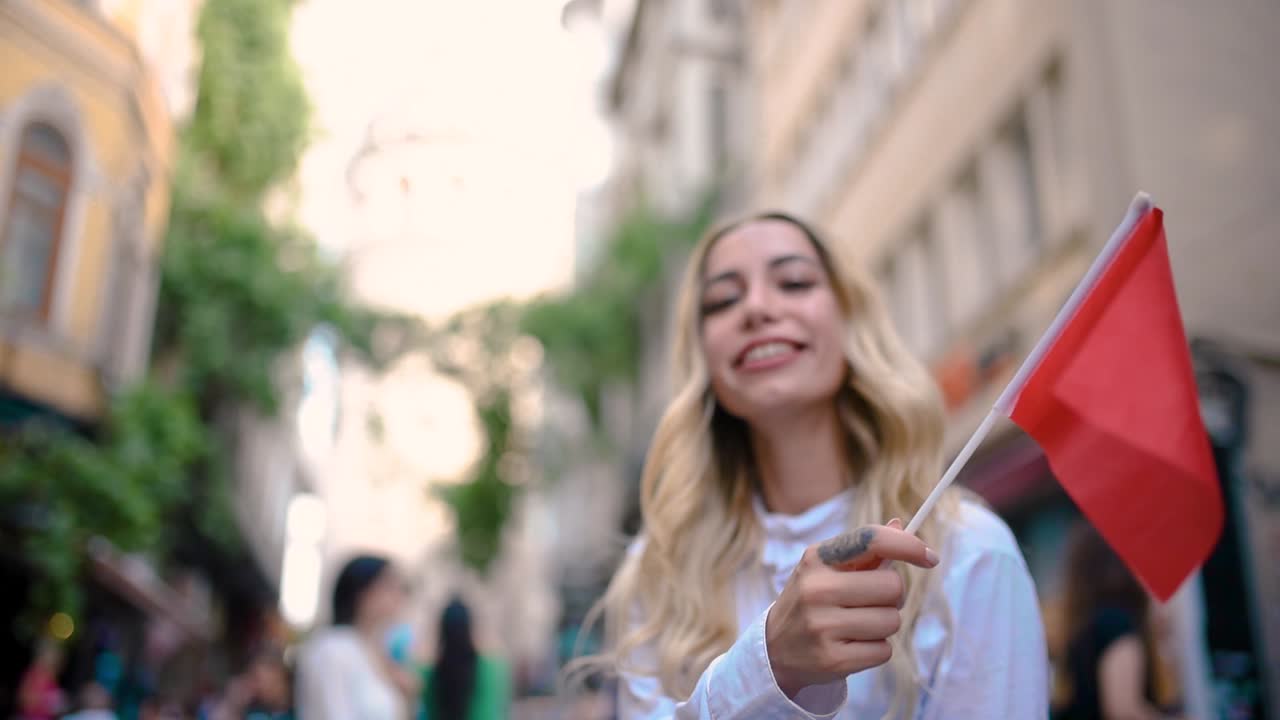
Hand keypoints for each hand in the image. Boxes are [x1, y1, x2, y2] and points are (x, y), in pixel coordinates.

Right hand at [765, 519, 939, 696]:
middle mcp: (817, 589)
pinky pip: (884, 651)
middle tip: (872, 602)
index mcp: (818, 559)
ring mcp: (822, 626)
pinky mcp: (832, 659)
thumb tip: (899, 524)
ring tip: (858, 626)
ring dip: (884, 625)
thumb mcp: (827, 568)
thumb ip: (864, 550)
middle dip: (892, 596)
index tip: (930, 557)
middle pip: (892, 586)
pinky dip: (876, 649)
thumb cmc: (812, 600)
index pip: (872, 540)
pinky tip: (852, 646)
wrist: (775, 649)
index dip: (908, 545)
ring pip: (892, 621)